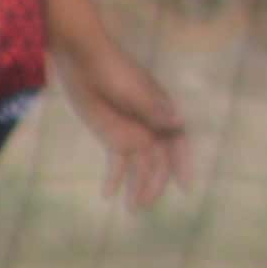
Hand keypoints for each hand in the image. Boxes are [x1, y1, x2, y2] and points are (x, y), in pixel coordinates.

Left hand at [59, 39, 192, 209]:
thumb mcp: (134, 90)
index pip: (178, 142)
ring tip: (131, 208)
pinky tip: (108, 195)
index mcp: (162, 112)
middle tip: (145, 203)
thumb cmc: (113, 69)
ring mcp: (131, 133)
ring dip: (137, 186)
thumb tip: (178, 123)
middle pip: (159, 161)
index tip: (184, 185)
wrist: (82, 59)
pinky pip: (116, 163)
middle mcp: (151, 126)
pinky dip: (114, 179)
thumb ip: (153, 109)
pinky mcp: (111, 136)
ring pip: (139, 167)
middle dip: (154, 183)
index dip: (183, 164)